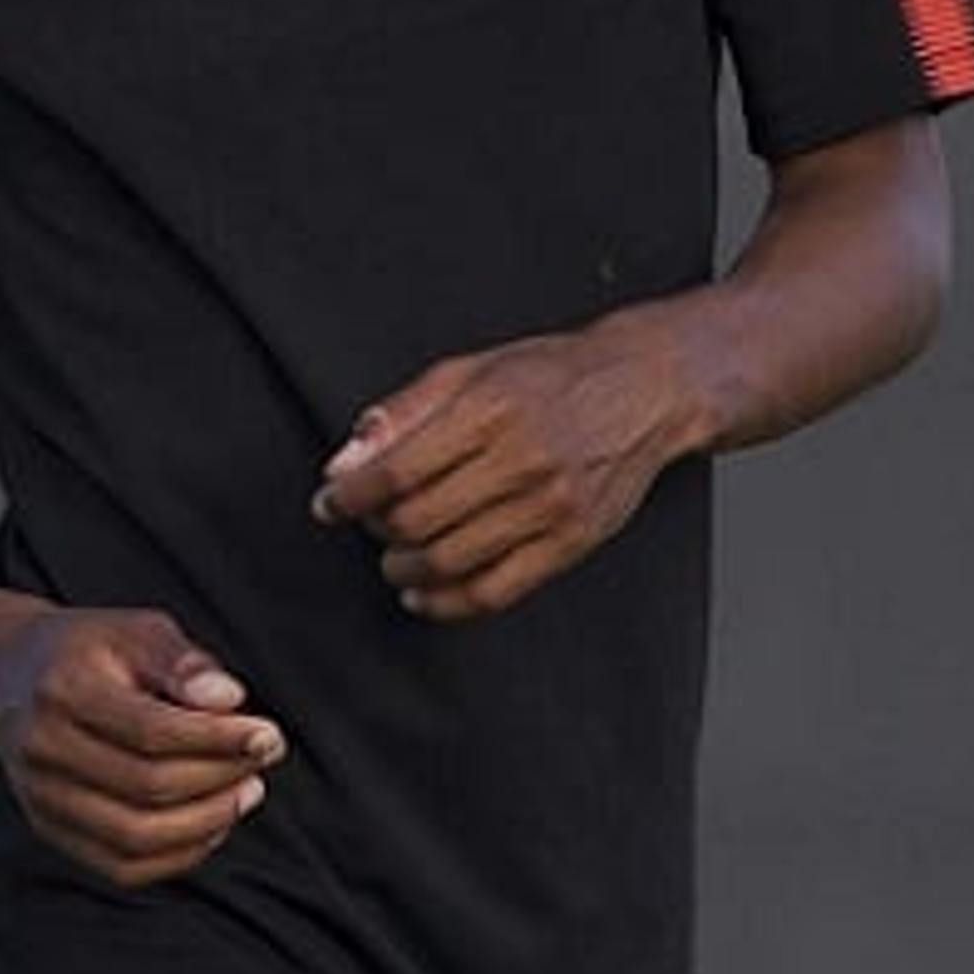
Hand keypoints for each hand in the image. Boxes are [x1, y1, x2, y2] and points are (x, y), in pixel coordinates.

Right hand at [0, 607, 285, 887]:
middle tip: (261, 760)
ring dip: (207, 822)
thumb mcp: (134, 629)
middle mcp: (43, 747)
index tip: (267, 735)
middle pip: (147, 786)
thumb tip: (229, 701)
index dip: (219, 740)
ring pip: (136, 836)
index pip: (152, 730)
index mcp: (62, 688)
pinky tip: (210, 823)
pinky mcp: (48, 827)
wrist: (8, 678)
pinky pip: (122, 866)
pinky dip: (178, 855)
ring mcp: (40, 795)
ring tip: (244, 792)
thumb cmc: (85, 650)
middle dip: (220, 778)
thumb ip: (183, 661)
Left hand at [308, 320, 699, 620]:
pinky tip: (427, 595)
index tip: (329, 503)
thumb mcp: (469, 370)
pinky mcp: (573, 542)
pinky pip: (498, 590)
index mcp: (489, 411)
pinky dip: (450, 603)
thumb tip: (346, 461)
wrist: (644, 389)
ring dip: (405, 570)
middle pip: (419, 520)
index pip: (398, 470)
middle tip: (366, 525)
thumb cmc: (552, 376)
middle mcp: (522, 462)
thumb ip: (403, 414)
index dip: (350, 496)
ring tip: (392, 559)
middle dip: (376, 531)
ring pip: (452, 561)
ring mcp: (552, 508)